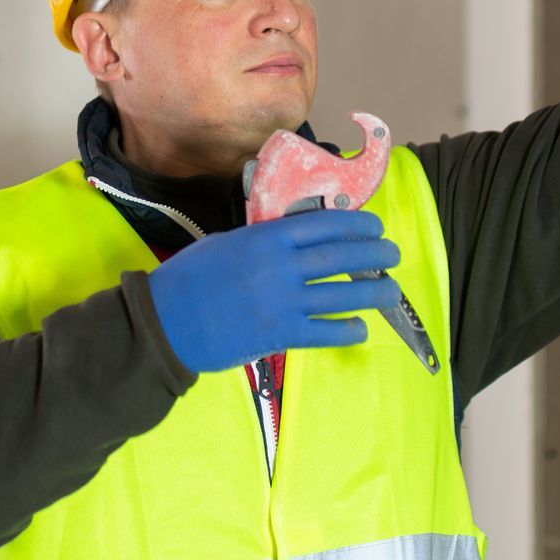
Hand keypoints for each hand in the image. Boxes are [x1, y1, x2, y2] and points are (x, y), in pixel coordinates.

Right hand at [147, 209, 403, 374]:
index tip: (375, 226)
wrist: (167, 320)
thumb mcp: (226, 243)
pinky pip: (323, 331)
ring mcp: (283, 302)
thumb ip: (262, 241)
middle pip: (339, 256)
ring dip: (372, 292)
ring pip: (340, 294)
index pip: (323, 225)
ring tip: (390, 292)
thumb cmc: (189, 277)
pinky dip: (346, 329)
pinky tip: (360, 328)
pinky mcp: (279, 334)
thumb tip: (292, 241)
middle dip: (373, 255)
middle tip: (393, 255)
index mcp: (267, 238)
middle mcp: (281, 266)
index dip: (356, 225)